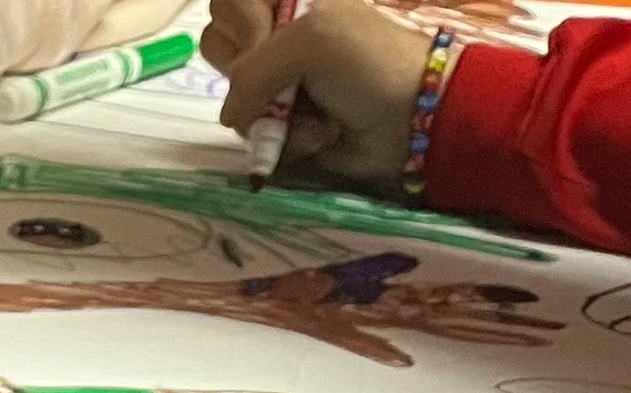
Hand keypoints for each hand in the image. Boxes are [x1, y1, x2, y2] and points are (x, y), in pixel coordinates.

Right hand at [202, 0, 431, 186]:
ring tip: (314, 116)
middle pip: (219, 47)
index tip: (267, 38)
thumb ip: (251, 72)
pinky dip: (287, 140)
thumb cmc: (368, 64)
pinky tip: (320, 136)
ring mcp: (276, 78)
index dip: (241, 23)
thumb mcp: (310, 43)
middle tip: (290, 81)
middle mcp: (274, 32)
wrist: (411, 118)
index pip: (227, 2)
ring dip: (273, 115)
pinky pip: (254, 133)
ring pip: (233, 98)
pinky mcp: (281, 120)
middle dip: (252, 74)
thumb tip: (230, 116)